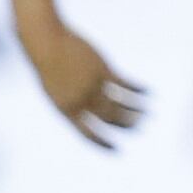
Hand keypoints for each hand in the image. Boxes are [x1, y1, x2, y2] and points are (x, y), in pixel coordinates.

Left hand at [19, 9, 147, 147]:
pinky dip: (138, 89)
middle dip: (125, 124)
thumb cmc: (48, 66)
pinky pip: (125, 84)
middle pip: (109, 118)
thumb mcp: (55, 90)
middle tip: (138, 126)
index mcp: (66, 109)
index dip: (102, 143)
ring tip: (147, 113)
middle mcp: (81, 100)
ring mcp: (92, 85)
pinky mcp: (102, 70)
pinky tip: (148, 91)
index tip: (116, 149)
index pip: (87, 133)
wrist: (45, 42)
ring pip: (119, 104)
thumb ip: (72, 103)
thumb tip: (87, 113)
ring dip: (135, 110)